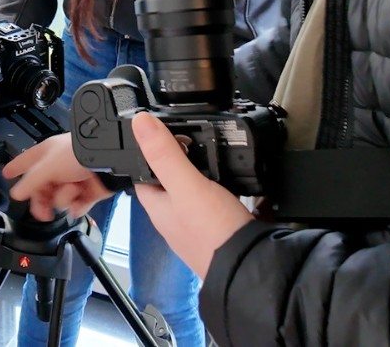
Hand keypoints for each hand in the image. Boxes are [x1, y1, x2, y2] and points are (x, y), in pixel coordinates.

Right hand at [3, 133, 113, 221]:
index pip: (25, 162)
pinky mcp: (88, 191)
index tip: (6, 175)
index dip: (14, 168)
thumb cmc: (80, 153)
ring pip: (59, 199)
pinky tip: (79, 201)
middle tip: (42, 211)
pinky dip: (77, 206)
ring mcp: (74, 179)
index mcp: (47, 155)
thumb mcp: (48, 167)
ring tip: (72, 190)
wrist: (108, 161)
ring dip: (64, 199)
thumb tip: (16, 193)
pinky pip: (76, 206)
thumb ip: (30, 182)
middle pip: (42, 189)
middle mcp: (59, 166)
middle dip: (42, 201)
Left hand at [130, 112, 253, 277]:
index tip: (155, 130)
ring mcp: (197, 225)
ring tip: (210, 151)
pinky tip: (232, 179)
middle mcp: (175, 218)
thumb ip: (164, 154)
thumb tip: (139, 122)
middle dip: (176, 159)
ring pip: (192, 191)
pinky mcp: (221, 228)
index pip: (141, 173)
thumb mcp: (186, 185)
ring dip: (200, 172)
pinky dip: (221, 186)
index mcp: (158, 208)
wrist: (250, 267)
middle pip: (168, 180)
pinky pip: (216, 200)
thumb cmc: (213, 234)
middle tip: (188, 135)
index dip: (146, 151)